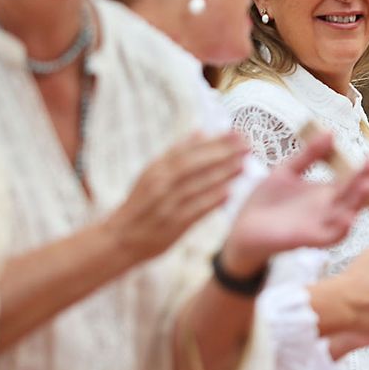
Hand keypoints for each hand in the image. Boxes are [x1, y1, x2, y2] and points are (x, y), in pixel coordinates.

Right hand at [105, 132, 246, 266]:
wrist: (121, 237)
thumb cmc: (143, 202)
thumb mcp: (152, 173)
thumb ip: (177, 153)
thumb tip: (201, 132)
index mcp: (156, 168)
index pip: (188, 150)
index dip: (214, 141)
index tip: (237, 133)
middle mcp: (160, 184)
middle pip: (194, 164)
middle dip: (222, 153)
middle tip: (246, 145)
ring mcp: (166, 204)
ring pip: (197, 186)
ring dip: (221, 175)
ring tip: (243, 165)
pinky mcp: (173, 225)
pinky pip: (195, 210)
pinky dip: (212, 201)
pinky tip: (229, 193)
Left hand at [219, 131, 368, 275]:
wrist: (244, 227)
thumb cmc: (267, 201)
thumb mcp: (287, 171)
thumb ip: (309, 155)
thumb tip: (330, 133)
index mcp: (325, 193)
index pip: (350, 181)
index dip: (363, 171)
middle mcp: (327, 209)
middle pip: (353, 195)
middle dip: (366, 181)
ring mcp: (320, 225)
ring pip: (346, 214)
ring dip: (358, 202)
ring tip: (368, 186)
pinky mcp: (308, 239)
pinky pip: (330, 237)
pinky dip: (341, 229)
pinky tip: (348, 218)